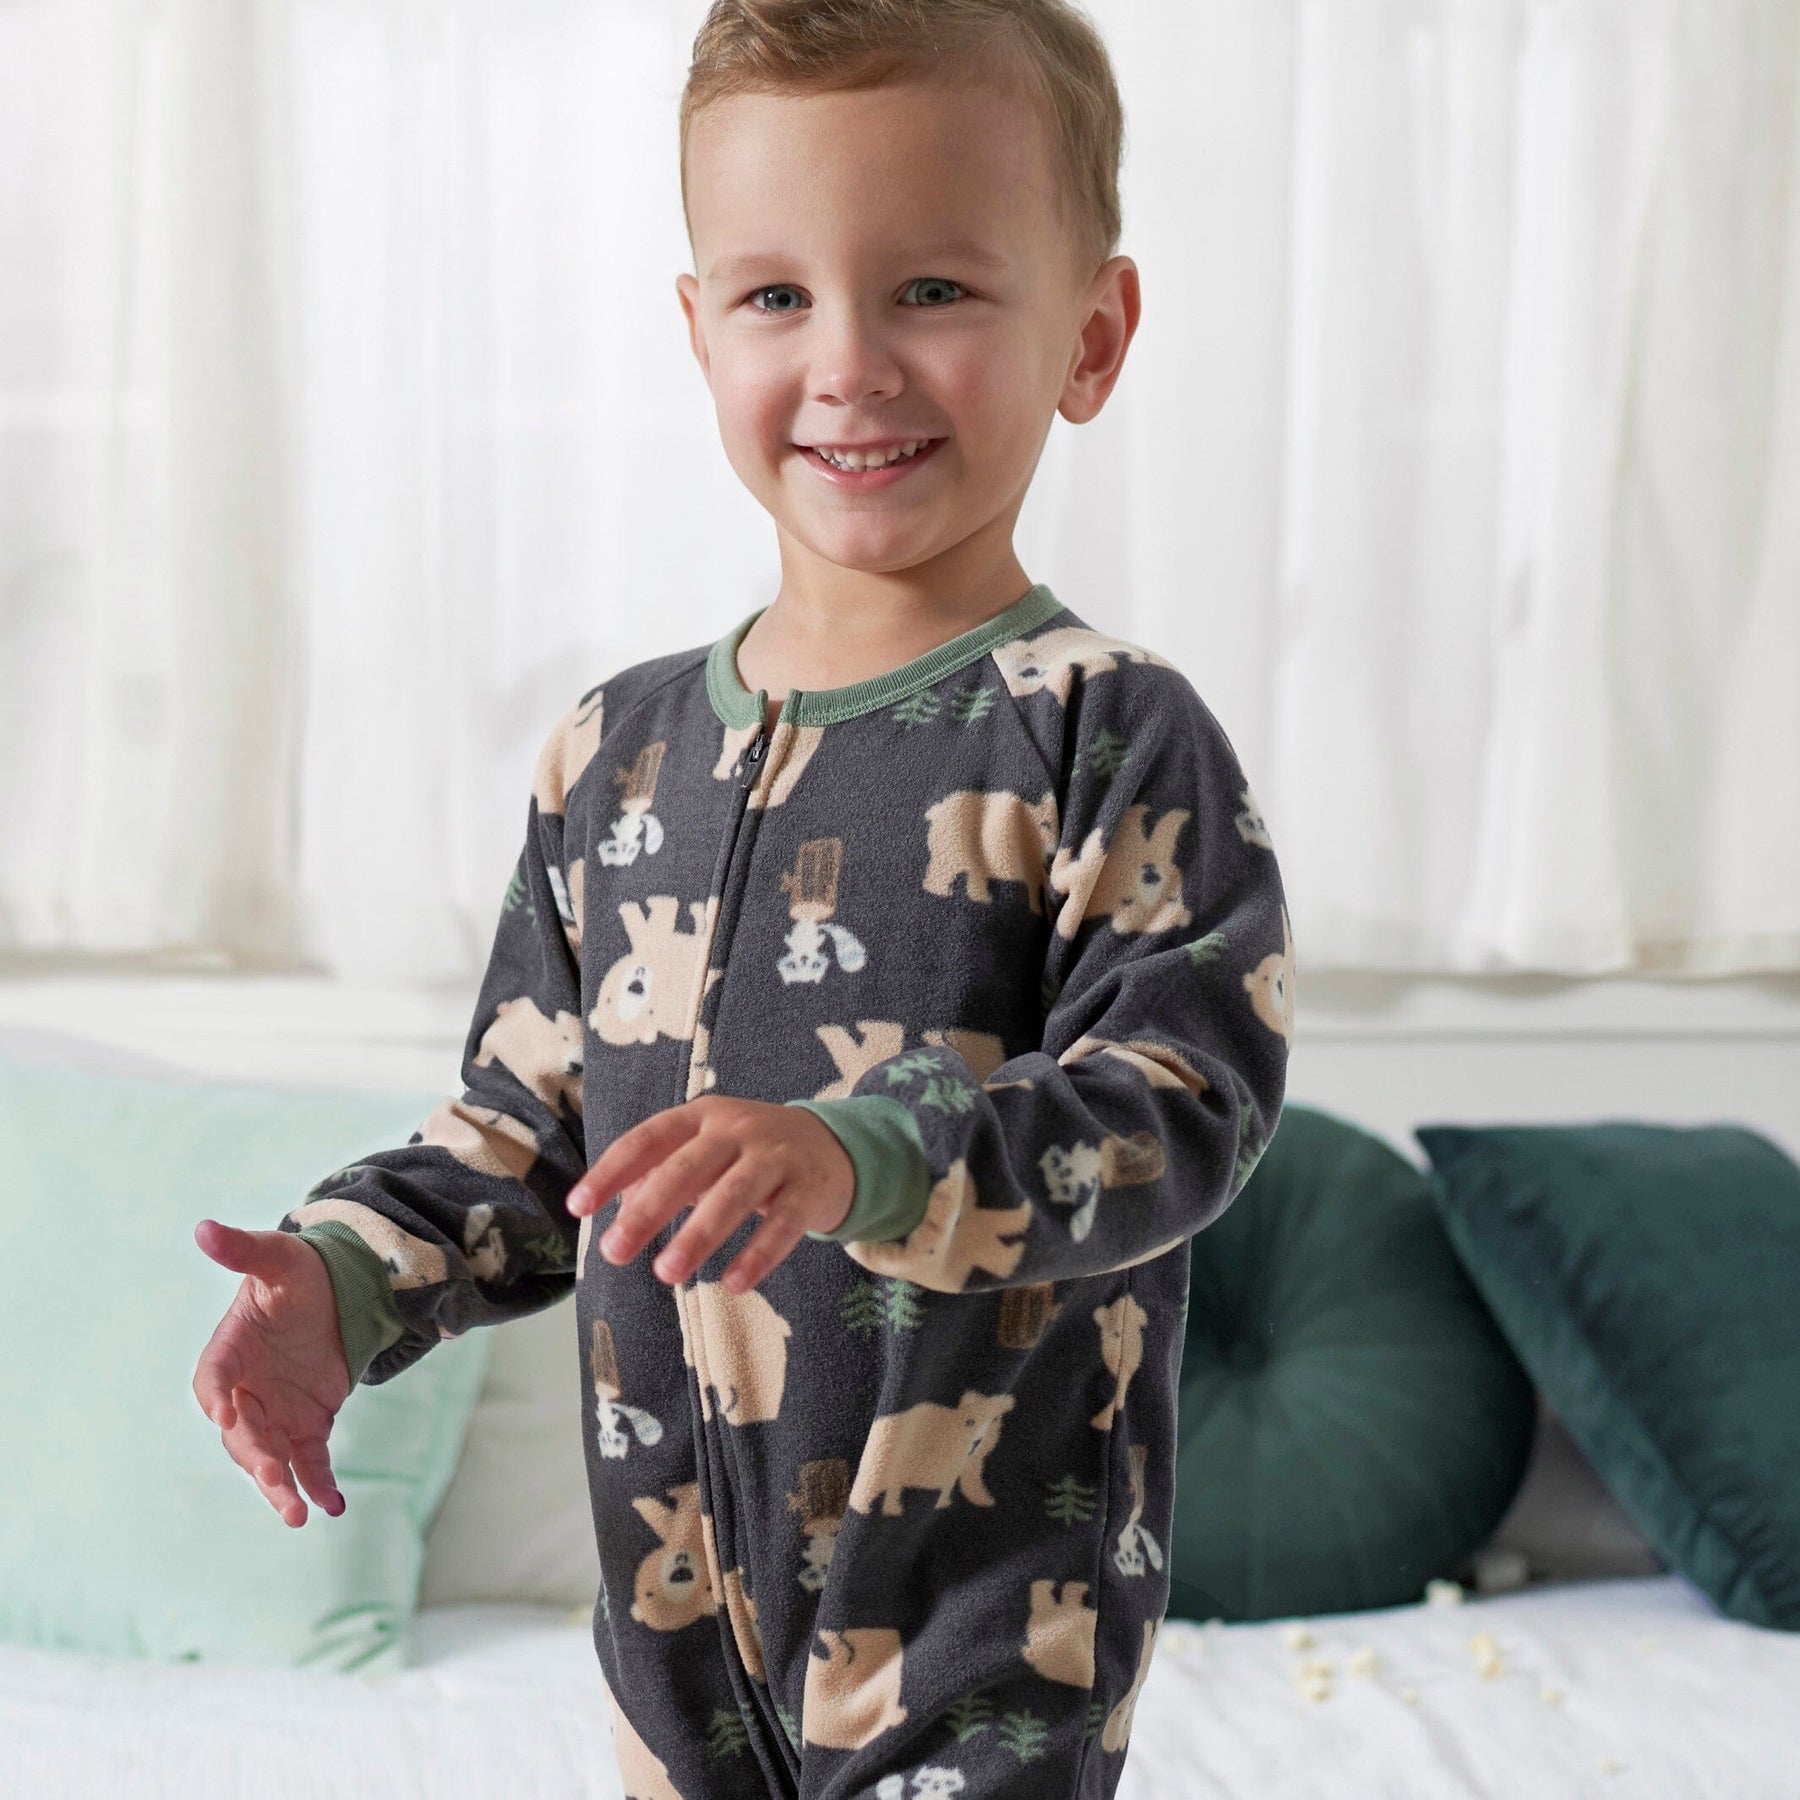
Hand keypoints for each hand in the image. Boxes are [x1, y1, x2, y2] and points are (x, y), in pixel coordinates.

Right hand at [191, 1220, 353, 1526]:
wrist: (336, 1290)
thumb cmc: (298, 1273)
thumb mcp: (277, 1258)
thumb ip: (244, 1250)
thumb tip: (205, 1228)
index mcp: (228, 1353)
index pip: (213, 1383)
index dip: (220, 1400)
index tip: (229, 1415)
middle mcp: (245, 1392)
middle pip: (241, 1433)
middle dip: (254, 1457)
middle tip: (272, 1479)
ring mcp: (274, 1414)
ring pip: (271, 1458)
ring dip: (282, 1488)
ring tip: (299, 1515)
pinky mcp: (307, 1425)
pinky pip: (309, 1461)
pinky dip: (318, 1485)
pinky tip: (332, 1507)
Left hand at [567, 1095, 854, 1293]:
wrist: (834, 1146)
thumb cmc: (750, 1153)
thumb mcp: (705, 1150)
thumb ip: (661, 1173)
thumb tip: (617, 1207)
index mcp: (702, 1116)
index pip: (648, 1139)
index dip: (611, 1171)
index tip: (579, 1207)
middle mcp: (738, 1130)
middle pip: (688, 1168)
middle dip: (648, 1211)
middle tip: (614, 1252)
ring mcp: (776, 1156)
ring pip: (733, 1195)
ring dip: (698, 1235)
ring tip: (666, 1273)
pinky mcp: (808, 1189)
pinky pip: (783, 1224)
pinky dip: (758, 1254)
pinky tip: (734, 1284)